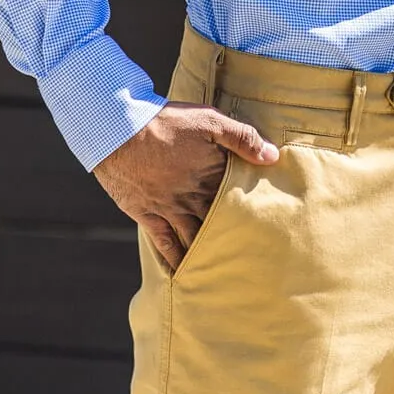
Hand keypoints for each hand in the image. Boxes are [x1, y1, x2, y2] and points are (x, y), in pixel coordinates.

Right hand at [93, 100, 279, 272]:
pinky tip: (185, 273)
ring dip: (209, 254)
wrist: (119, 130)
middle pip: (218, 225)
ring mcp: (169, 210)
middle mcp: (193, 199)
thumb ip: (242, 138)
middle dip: (234, 240)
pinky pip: (164, 244)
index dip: (253, 214)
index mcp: (211, 177)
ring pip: (194, 239)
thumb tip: (273, 157)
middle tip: (254, 261)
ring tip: (227, 273)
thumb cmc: (167, 123)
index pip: (238, 200)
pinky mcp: (147, 215)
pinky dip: (176, 260)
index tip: (269, 227)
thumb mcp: (210, 120)